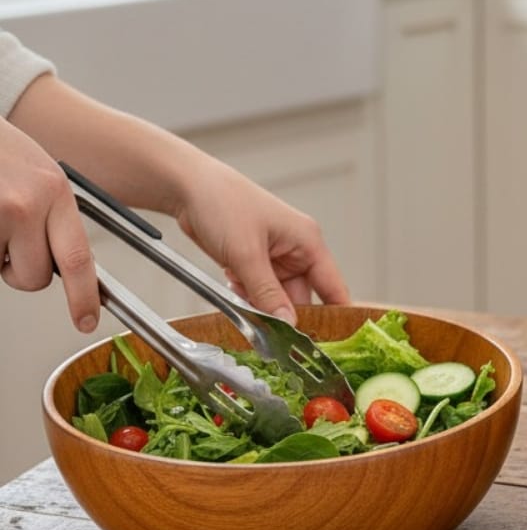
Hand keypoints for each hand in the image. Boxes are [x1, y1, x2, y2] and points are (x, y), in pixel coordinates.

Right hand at [0, 119, 99, 330]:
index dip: (83, 297)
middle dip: (20, 272)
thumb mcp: (37, 173)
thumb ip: (51, 215)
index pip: (79, 258)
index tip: (86, 320)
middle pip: (35, 277)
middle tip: (7, 242)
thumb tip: (61, 262)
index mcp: (55, 191)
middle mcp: (27, 203)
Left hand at [173, 157, 349, 323]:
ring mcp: (275, 257)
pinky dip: (246, 296)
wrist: (187, 186)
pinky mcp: (255, 262)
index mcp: (308, 242)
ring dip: (260, 304)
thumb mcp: (246, 254)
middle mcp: (296, 250)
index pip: (334, 287)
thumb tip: (288, 325)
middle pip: (302, 298)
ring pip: (277, 297)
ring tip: (240, 293)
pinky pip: (259, 291)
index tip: (331, 343)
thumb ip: (268, 294)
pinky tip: (232, 284)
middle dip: (283, 314)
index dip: (337, 316)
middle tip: (269, 330)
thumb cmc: (222, 203)